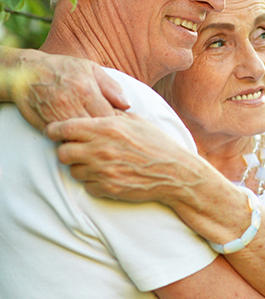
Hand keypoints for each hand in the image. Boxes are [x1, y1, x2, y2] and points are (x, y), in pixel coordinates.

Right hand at [6, 49, 128, 129]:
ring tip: (97, 138)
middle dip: (105, 134)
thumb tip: (127, 105)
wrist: (26, 71)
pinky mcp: (45, 124)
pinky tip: (80, 137)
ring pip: (80, 137)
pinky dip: (73, 140)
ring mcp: (57, 116)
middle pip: (96, 130)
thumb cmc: (63, 68)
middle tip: (111, 136)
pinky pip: (63, 138)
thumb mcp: (90, 68)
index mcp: (87, 91)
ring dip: (89, 139)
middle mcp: (72, 105)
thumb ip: (110, 87)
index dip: (118, 124)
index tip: (121, 126)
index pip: (110, 117)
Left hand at [44, 113, 200, 203]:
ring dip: (81, 168)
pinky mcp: (107, 188)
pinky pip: (87, 186)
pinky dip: (94, 182)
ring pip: (73, 171)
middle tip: (79, 150)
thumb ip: (110, 115)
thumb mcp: (136, 121)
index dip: (55, 130)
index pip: (65, 128)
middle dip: (68, 151)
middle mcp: (100, 149)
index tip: (55, 132)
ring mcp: (103, 171)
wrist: (175, 171)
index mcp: (106, 128)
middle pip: (62, 152)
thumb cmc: (157, 143)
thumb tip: (92, 109)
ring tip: (98, 164)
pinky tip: (109, 175)